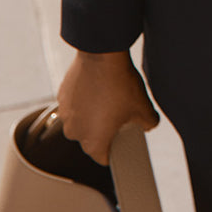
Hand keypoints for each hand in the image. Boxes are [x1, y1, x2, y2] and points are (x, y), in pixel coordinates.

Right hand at [57, 49, 159, 164]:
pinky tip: (98, 86)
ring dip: (93, 113)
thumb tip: (148, 125)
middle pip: (92, 138)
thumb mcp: (144, 108)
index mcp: (92, 143)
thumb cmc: (120, 84)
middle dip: (105, 129)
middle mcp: (74, 133)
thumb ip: (149, 124)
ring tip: (109, 96)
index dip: (116, 149)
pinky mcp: (62, 96)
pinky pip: (75, 104)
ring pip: (82, 120)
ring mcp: (65, 114)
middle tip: (120, 113)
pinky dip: (85, 99)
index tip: (123, 138)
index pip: (104, 157)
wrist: (101, 54)